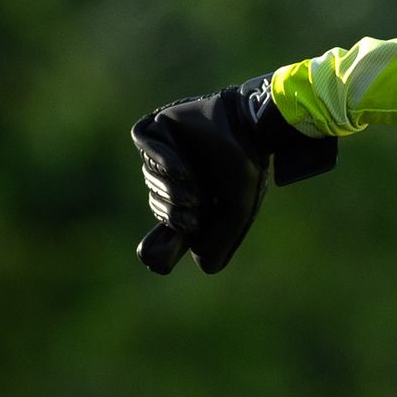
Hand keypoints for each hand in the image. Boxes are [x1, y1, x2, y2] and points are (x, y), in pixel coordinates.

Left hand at [130, 74, 336, 274]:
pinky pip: (145, 146)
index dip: (164, 238)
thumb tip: (205, 267)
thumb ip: (222, 240)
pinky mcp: (157, 128)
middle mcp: (177, 174)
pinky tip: (183, 171)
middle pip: (156, 202)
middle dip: (172, 215)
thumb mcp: (237, 213)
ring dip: (169, 190)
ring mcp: (165, 151)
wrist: (251, 129)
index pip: (167, 221)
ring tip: (195, 193)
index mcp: (193, 195)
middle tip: (193, 218)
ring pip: (150, 176)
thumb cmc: (247, 169)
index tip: (157, 260)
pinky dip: (162, 162)